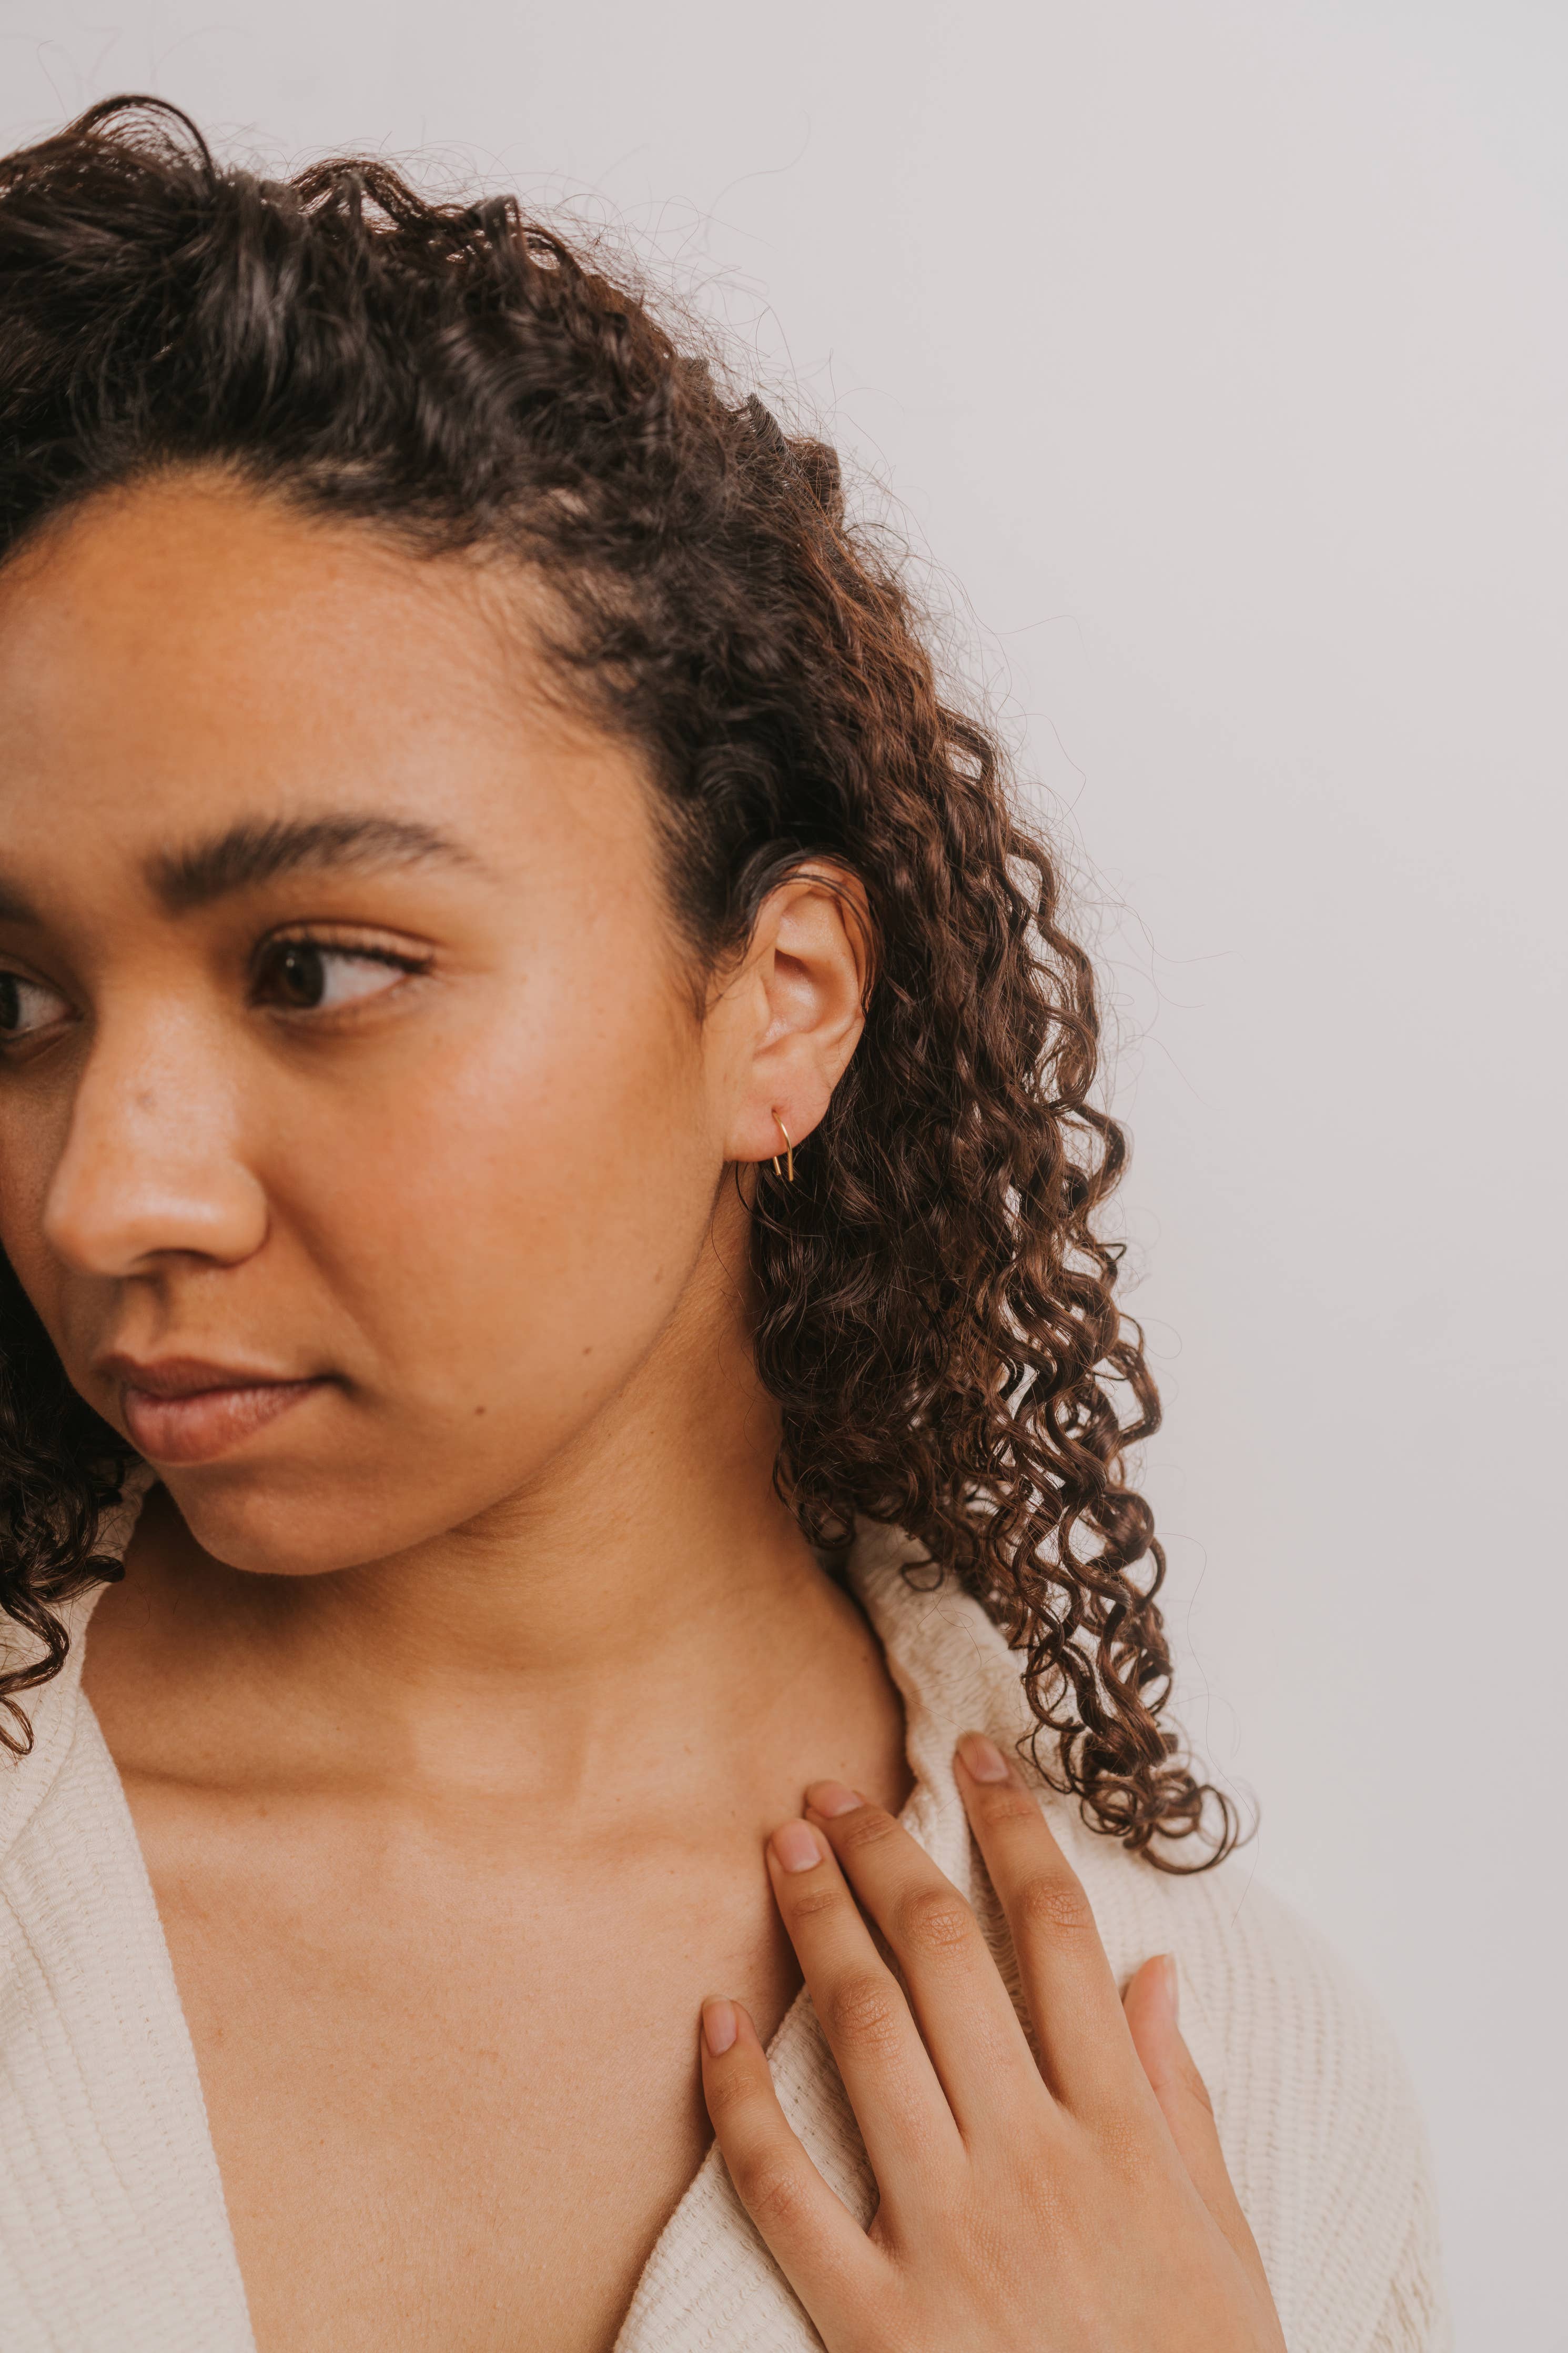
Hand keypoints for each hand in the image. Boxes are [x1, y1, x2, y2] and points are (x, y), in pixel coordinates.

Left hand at [698, 1733, 1285, 2352]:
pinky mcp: (874, 2322)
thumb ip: (1180, 2103)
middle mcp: (1030, 2163)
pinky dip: (739, 2098)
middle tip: (831, 1792)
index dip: (1012, 1830)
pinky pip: (784, 2189)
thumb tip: (1150, 1974)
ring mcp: (947, 2238)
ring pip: (864, 2039)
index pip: (1055, 1937)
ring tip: (780, 1851)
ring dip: (816, 1930)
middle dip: (885, 1855)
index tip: (975, 1760)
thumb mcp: (1221, 2241)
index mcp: (1120, 2134)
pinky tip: (712, 2021)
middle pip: (944, 1962)